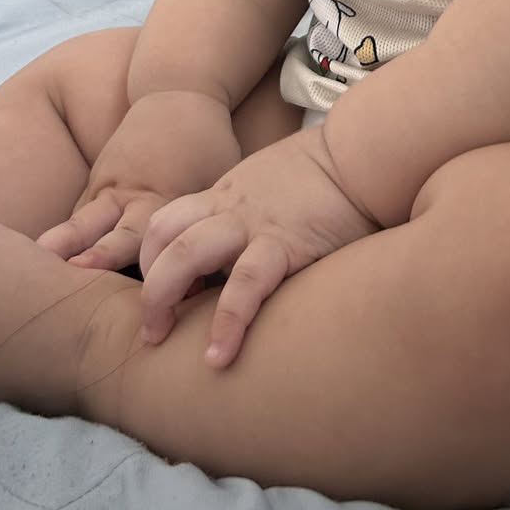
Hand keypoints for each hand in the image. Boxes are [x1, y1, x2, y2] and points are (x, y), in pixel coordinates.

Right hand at [37, 89, 241, 269]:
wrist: (178, 92)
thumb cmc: (207, 144)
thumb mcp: (218, 183)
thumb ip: (203, 231)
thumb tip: (200, 285)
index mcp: (160, 194)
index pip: (142, 238)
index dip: (132, 266)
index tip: (126, 296)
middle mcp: (127, 191)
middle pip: (96, 227)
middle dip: (78, 251)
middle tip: (59, 272)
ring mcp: (106, 183)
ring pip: (77, 221)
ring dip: (59, 247)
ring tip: (32, 269)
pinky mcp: (95, 179)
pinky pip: (77, 214)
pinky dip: (65, 240)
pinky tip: (48, 266)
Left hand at [137, 124, 376, 365]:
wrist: (362, 153)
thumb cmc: (325, 176)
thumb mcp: (270, 186)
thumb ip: (249, 212)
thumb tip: (239, 256)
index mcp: (225, 196)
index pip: (164, 223)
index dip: (152, 260)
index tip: (172, 293)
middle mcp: (230, 208)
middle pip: (162, 237)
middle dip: (147, 286)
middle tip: (152, 329)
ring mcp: (254, 225)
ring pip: (186, 253)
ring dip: (163, 298)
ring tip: (161, 340)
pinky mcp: (286, 244)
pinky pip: (246, 284)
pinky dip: (227, 322)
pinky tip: (219, 356)